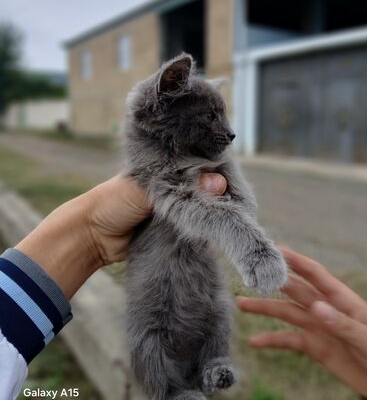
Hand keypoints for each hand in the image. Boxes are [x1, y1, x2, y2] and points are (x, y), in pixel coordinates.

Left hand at [17, 173, 226, 297]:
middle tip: (240, 202)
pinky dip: (206, 229)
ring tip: (237, 216)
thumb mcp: (146, 191)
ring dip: (215, 213)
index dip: (217, 170)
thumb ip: (180, 187)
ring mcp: (177, 206)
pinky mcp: (176, 228)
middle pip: (206, 187)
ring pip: (204, 208)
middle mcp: (175, 184)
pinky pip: (196, 227)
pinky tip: (223, 230)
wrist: (93, 236)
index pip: (199, 163)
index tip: (234, 179)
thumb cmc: (113, 202)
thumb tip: (218, 183)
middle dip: (220, 194)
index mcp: (167, 166)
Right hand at [237, 247, 366, 397]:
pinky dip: (271, 340)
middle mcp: (326, 309)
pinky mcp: (315, 347)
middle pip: (295, 290)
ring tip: (241, 304)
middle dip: (273, 281)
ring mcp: (319, 327)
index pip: (315, 274)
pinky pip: (289, 340)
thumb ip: (341, 323)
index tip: (276, 249)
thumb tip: (315, 307)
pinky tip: (254, 341)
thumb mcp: (366, 338)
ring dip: (264, 308)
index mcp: (342, 300)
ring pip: (286, 313)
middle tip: (251, 273)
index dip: (296, 260)